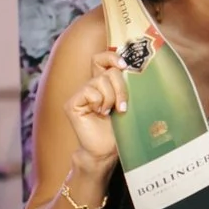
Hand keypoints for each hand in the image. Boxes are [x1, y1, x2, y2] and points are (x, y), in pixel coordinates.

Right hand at [62, 50, 127, 170]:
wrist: (106, 151)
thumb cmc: (119, 130)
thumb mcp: (128, 104)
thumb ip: (127, 87)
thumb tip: (136, 70)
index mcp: (103, 84)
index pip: (101, 59)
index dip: (111, 57)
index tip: (124, 65)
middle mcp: (90, 86)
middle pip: (107, 70)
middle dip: (121, 87)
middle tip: (123, 106)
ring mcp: (80, 94)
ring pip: (100, 81)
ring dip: (111, 98)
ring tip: (109, 112)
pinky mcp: (72, 103)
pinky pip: (89, 92)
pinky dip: (99, 102)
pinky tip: (99, 114)